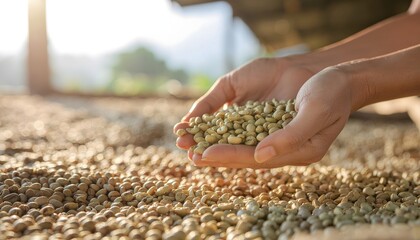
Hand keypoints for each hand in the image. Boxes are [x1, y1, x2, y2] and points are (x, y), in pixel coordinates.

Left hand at [176, 67, 354, 168]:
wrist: (337, 74)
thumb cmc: (332, 93)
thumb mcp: (316, 112)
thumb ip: (290, 136)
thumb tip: (260, 156)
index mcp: (294, 151)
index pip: (255, 158)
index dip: (229, 156)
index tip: (204, 155)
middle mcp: (278, 144)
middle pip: (241, 152)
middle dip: (214, 152)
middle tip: (189, 154)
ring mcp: (270, 129)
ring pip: (236, 138)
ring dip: (212, 139)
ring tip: (186, 141)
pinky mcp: (264, 114)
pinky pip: (239, 122)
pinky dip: (219, 122)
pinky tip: (201, 123)